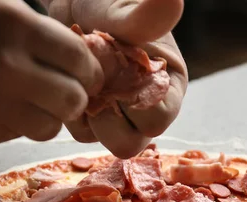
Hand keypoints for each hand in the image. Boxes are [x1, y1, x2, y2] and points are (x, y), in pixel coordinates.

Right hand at [0, 0, 102, 142]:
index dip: (89, 70)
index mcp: (15, 26)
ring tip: (29, 103)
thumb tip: (75, 60)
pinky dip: (17, 127)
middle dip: (74, 98)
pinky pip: (15, 137)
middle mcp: (8, 69)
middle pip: (73, 100)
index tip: (85, 75)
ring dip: (47, 117)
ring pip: (48, 127)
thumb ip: (34, 33)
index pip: (80, 59)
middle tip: (62, 92)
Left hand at [43, 0, 187, 157]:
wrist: (75, 1)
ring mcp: (116, 114)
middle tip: (93, 77)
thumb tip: (175, 1)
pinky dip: (71, 109)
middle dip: (105, 114)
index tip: (115, 72)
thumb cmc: (106, 1)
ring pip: (100, 140)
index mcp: (167, 86)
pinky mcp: (91, 115)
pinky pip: (79, 131)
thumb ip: (144, 18)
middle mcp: (144, 106)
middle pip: (128, 143)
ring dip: (86, 111)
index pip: (156, 120)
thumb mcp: (123, 9)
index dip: (131, 102)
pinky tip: (71, 81)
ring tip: (81, 75)